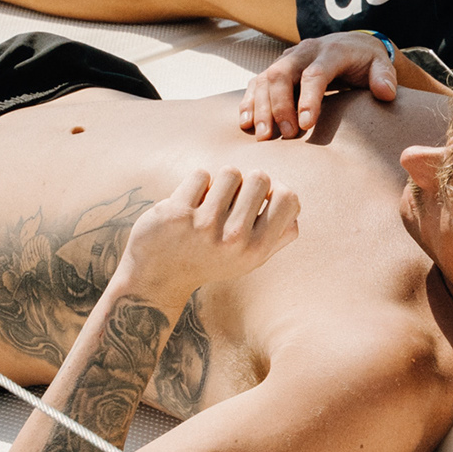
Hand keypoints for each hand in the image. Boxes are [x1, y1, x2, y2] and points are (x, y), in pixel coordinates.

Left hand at [119, 167, 299, 301]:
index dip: (278, 190)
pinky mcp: (177, 212)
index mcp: (256, 250)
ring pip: (231, 172)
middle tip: (233, 200)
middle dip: (247, 183)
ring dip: (221, 182)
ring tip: (211, 200)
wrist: (157, 278)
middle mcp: (234, 238)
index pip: (288, 198)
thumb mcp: (248, 260)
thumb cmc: (209, 262)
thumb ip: (277, 237)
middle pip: (260, 178)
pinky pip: (201, 174)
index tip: (263, 197)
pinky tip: (191, 202)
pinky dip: (197, 184)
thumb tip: (295, 210)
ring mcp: (204, 224)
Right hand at [239, 33, 396, 139]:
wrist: (352, 45)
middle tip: (285, 135)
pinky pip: (257, 82)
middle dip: (279, 105)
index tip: (306, 125)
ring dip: (260, 107)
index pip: (315, 74)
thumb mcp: (381, 65)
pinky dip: (249, 101)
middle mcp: (305, 51)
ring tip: (263, 136)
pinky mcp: (277, 69)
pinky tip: (246, 122)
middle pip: (282, 74)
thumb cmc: (367, 62)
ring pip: (265, 78)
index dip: (308, 99)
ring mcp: (288, 59)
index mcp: (331, 51)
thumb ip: (384, 77)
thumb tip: (385, 93)